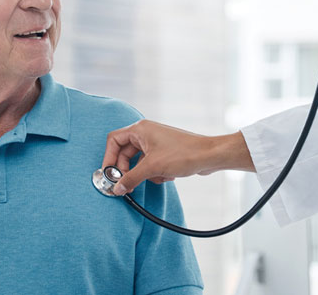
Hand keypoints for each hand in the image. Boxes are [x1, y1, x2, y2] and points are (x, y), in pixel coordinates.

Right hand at [102, 120, 253, 194]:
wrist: (209, 156)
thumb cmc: (183, 153)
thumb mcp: (152, 167)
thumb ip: (131, 178)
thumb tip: (117, 188)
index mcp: (140, 130)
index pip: (114, 140)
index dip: (108, 158)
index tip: (108, 174)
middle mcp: (146, 133)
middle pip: (124, 153)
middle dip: (126, 170)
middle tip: (125, 185)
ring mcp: (155, 143)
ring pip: (138, 162)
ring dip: (144, 173)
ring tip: (156, 177)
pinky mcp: (164, 153)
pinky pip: (150, 165)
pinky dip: (155, 173)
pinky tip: (167, 175)